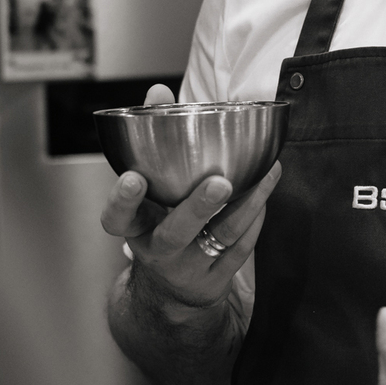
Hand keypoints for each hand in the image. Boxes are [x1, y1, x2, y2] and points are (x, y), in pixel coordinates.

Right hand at [100, 83, 279, 316]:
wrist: (172, 292)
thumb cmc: (160, 223)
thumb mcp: (148, 192)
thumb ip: (151, 140)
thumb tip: (158, 92)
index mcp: (135, 229)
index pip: (117, 219)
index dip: (122, 201)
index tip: (133, 178)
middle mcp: (159, 251)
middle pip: (175, 233)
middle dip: (197, 207)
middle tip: (218, 183)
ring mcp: (190, 268)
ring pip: (220, 237)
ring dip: (247, 204)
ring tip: (267, 174)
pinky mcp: (218, 279)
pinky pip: (242, 247)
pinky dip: (256, 217)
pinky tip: (266, 189)